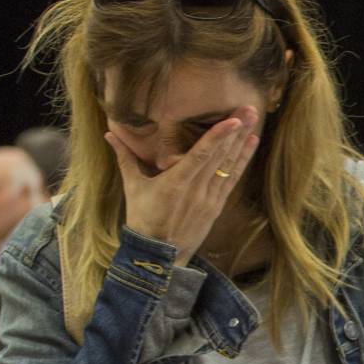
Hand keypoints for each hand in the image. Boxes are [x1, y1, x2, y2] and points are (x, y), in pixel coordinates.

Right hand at [106, 106, 261, 266]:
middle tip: (249, 108)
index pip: (202, 155)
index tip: (233, 120)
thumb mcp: (133, 188)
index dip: (218, 137)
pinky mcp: (217, 206)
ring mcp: (210, 198)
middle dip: (236, 131)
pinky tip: (250, 144)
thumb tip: (109, 134)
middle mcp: (197, 189)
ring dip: (242, 142)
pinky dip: (241, 161)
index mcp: (176, 183)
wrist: (159, 255)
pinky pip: (232, 179)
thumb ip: (125, 158)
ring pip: (229, 166)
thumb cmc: (143, 220)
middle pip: (220, 155)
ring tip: (254, 119)